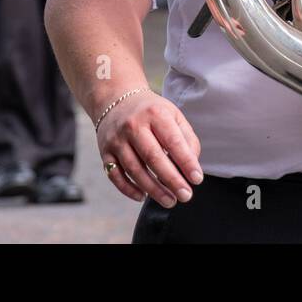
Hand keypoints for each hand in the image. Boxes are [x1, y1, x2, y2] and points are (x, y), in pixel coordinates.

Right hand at [96, 89, 203, 207]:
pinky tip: (143, 197)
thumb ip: (186, 138)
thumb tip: (192, 165)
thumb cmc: (152, 112)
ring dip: (153, 189)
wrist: (116, 100)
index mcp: (155, 114)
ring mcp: (117, 139)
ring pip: (135, 169)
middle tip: (186, 196)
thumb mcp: (173, 115)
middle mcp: (133, 125)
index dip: (186, 162)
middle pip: (153, 157)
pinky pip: (115, 175)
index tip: (197, 179)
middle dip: (171, 180)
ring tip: (170, 201)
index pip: (173, 141)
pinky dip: (128, 189)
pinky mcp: (105, 152)